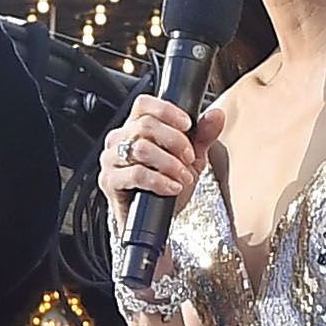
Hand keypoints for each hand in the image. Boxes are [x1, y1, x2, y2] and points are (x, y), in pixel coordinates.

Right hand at [102, 97, 220, 306]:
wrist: (158, 221)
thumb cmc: (168, 185)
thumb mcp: (191, 158)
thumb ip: (203, 135)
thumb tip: (216, 115)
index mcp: (135, 127)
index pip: (144, 104)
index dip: (167, 110)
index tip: (188, 124)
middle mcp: (119, 139)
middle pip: (145, 125)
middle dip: (175, 142)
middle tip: (188, 158)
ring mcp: (111, 159)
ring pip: (141, 148)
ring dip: (169, 163)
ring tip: (182, 176)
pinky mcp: (109, 181)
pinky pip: (135, 174)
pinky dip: (159, 180)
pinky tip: (171, 187)